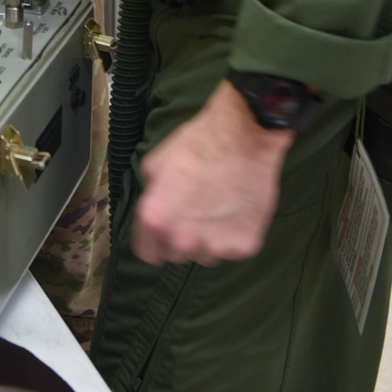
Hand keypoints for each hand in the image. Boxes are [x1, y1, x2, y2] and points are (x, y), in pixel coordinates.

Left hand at [131, 79, 294, 266]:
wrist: (243, 136)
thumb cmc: (197, 144)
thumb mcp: (155, 163)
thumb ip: (149, 195)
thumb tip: (151, 207)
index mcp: (156, 219)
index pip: (147, 253)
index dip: (153, 239)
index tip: (162, 229)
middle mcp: (183, 239)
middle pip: (175, 254)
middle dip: (179, 236)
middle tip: (193, 208)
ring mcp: (215, 246)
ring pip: (204, 253)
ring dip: (206, 237)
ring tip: (215, 205)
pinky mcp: (243, 246)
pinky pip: (231, 248)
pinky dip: (232, 234)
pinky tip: (234, 207)